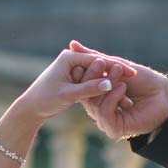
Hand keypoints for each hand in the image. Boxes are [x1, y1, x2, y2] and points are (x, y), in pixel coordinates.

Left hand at [19, 49, 136, 123]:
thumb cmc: (45, 100)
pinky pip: (93, 80)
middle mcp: (72, 59)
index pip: (97, 60)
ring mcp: (74, 68)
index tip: (132, 72)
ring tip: (131, 84)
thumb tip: (109, 84)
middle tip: (136, 75)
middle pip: (99, 64)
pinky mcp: (75, 78)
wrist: (31, 108)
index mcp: (69, 58)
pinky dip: (104, 85)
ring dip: (113, 79)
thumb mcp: (68, 95)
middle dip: (117, 70)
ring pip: (98, 73)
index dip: (115, 66)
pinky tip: (118, 92)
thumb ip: (89, 89)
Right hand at [67, 39, 167, 140]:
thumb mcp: (115, 64)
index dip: (82, 71)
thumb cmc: (142, 79)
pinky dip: (112, 98)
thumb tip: (71, 44)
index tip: (90, 58)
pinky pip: (104, 114)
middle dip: (92, 77)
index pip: (80, 84)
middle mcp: (98, 107)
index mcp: (95, 94)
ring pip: (93, 103)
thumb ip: (93, 57)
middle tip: (101, 63)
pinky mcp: (113, 129)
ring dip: (106, 85)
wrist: (164, 94)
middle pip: (84, 94)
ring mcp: (105, 119)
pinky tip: (123, 88)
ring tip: (119, 73)